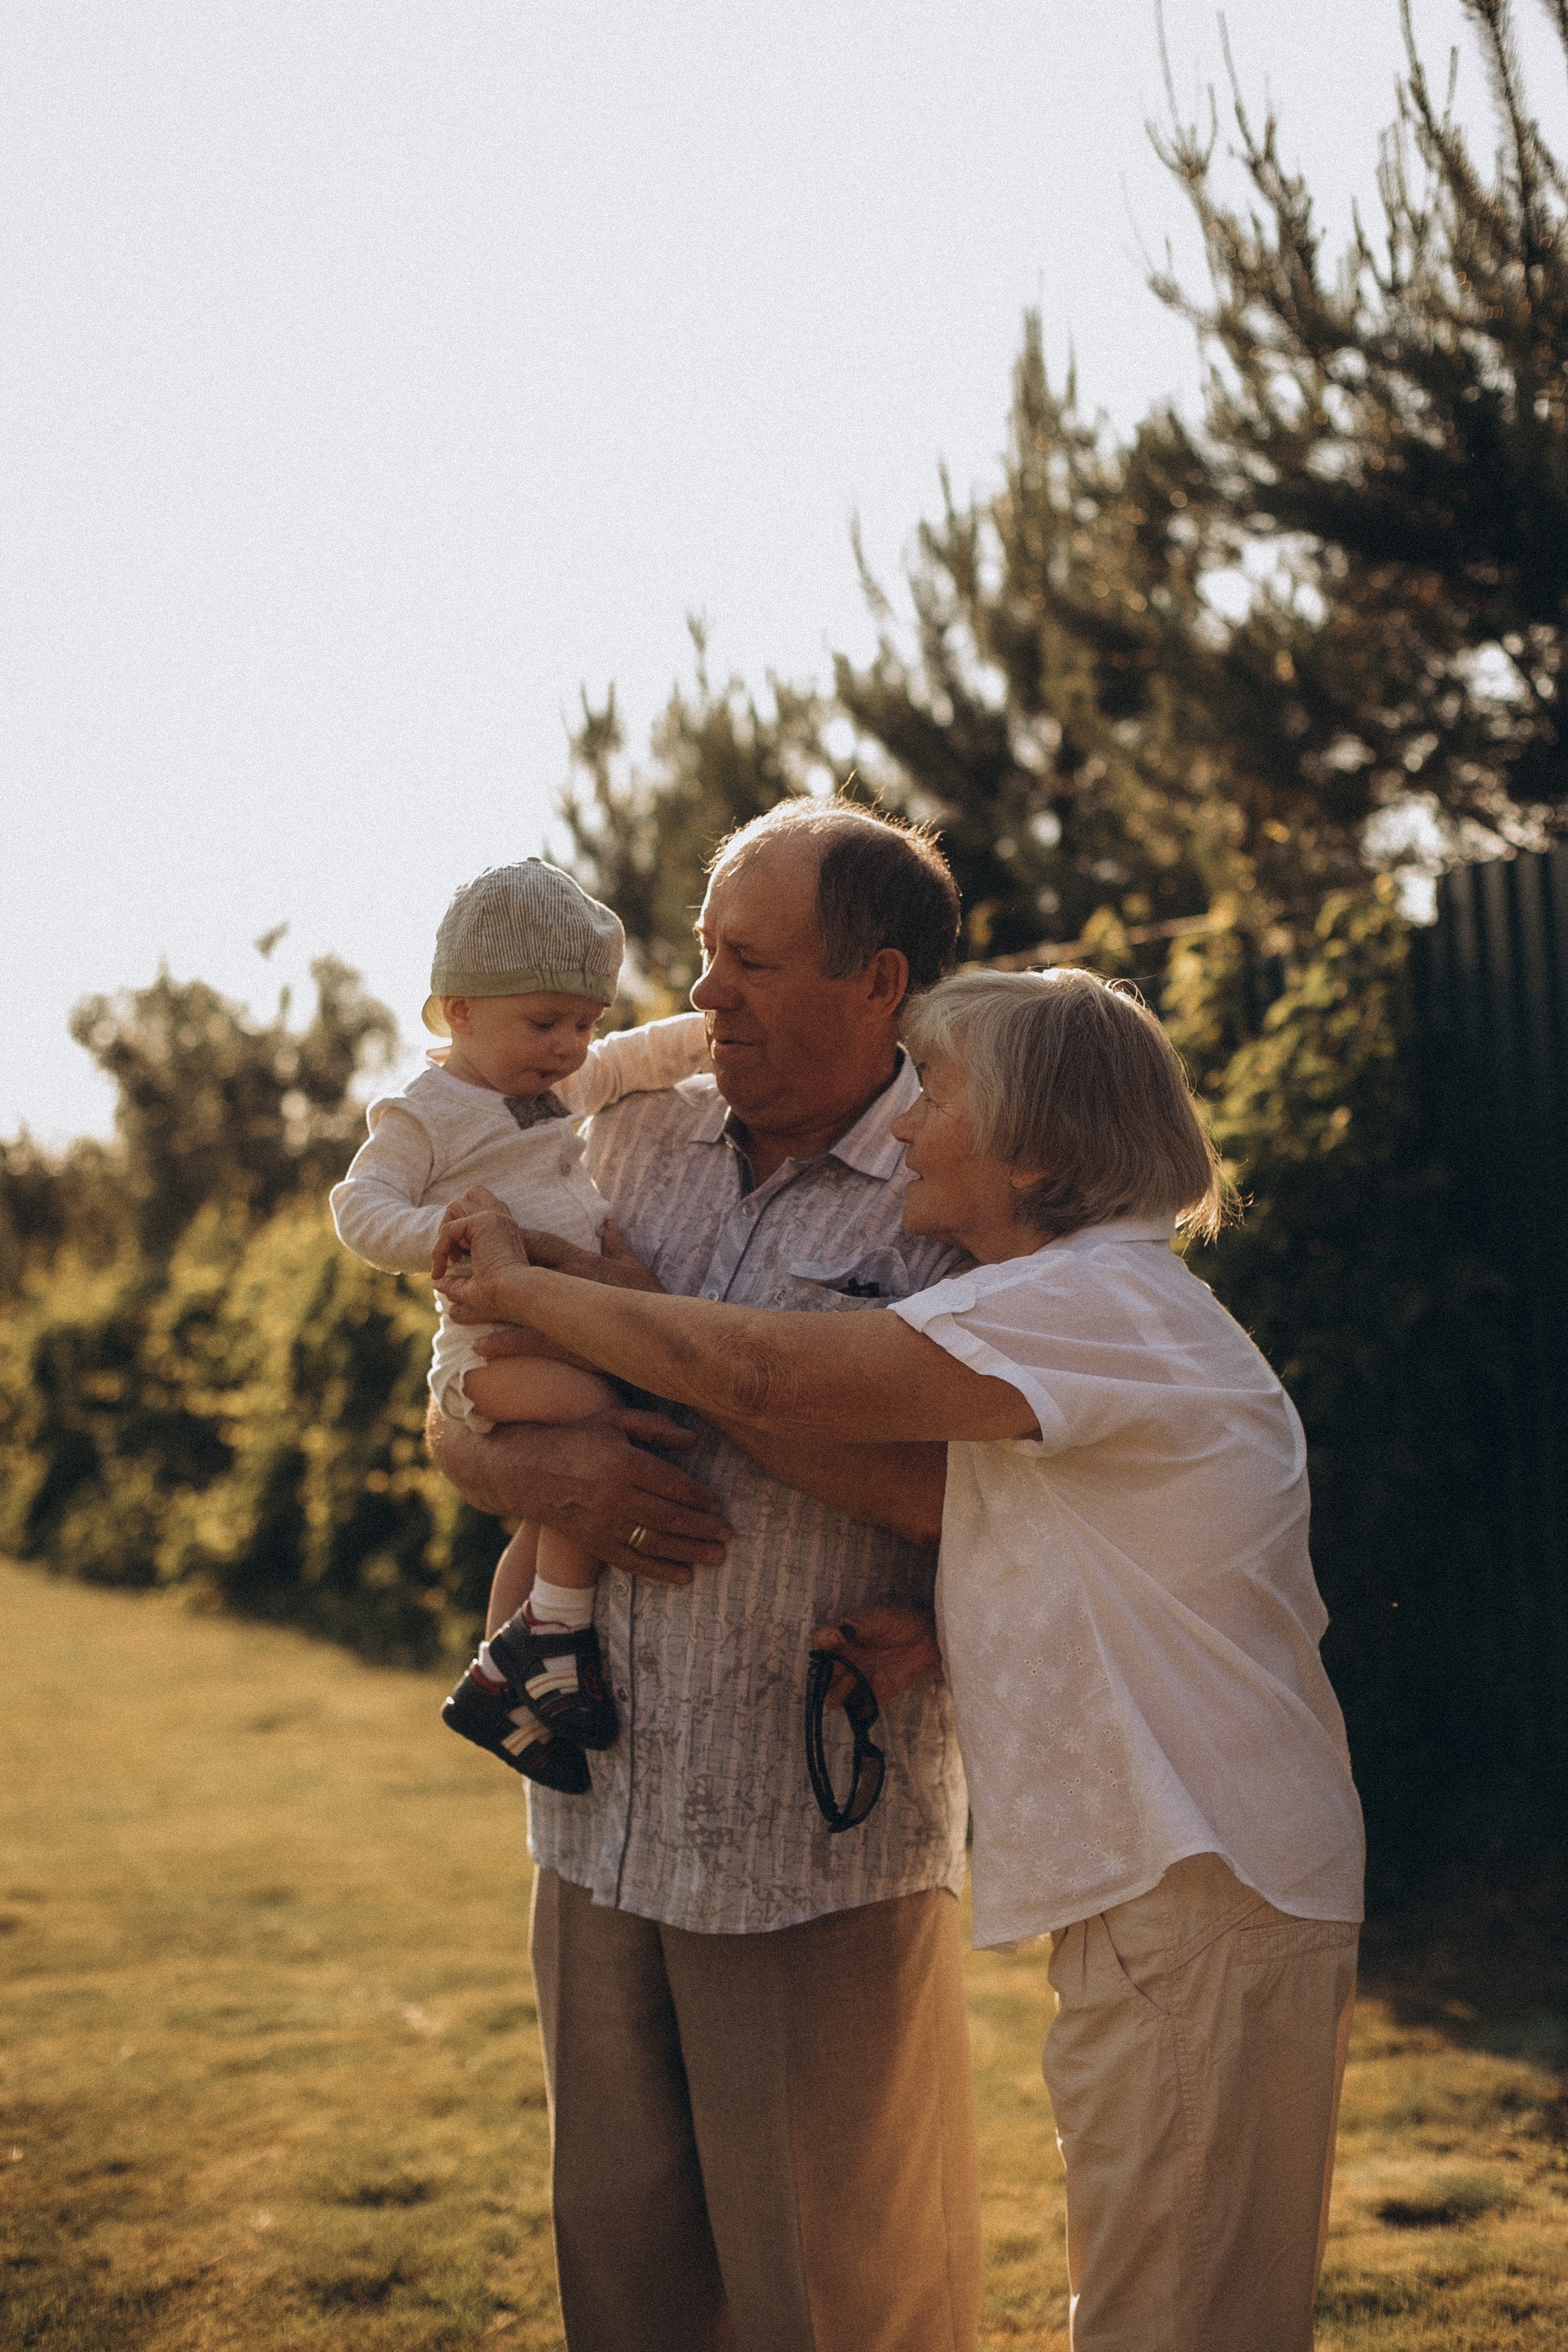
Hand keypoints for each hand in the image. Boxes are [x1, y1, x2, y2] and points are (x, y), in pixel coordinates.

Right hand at [425, 1401, 732, 1579]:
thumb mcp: (612, 1419)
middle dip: (703, 1528)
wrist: (522, 1469)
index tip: (719, 1505)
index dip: (700, 1497)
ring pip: (655, 1542)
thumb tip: (695, 1442)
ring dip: (691, 1552)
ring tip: (718, 1557)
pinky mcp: (592, 1543)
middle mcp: (614, 1495)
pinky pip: (631, 1562)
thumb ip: (654, 1427)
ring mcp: (602, 1522)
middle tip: (729, 1535)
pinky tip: (684, 1576)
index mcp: (622, 1461)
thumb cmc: (574, 1438)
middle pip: (670, 1517)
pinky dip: (659, 1571)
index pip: (673, 1483)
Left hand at [433, 1191, 530, 1318]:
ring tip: (448, 1257)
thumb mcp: (474, 1289)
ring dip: (444, 1231)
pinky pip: (448, 1229)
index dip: (459, 1234)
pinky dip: (439, 1249)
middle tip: (452, 1250)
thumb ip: (456, 1283)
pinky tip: (443, 1267)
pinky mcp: (485, 1221)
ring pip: (457, 1205)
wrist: (517, 1295)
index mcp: (503, 1230)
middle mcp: (501, 1219)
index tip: (454, 1263)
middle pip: (471, 1195)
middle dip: (453, 1218)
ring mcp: (495, 1217)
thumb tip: (438, 1283)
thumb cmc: (502, 1297)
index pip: (478, 1212)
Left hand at [470, 1220, 667, 1369]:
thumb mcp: (634, 1266)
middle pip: (517, 1271)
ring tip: (453, 1313)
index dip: (510, 1238)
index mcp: (582, 1263)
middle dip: (485, 1270)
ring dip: (483, 1310)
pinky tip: (480, 1347)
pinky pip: (529, 1341)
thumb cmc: (652, 1299)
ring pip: (515, 1307)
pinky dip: (504, 1343)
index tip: (484, 1234)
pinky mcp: (569, 1340)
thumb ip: (617, 1243)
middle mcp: (569, 1283)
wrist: (664, 1334)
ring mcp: (567, 1312)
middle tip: (454, 1272)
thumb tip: (608, 1222)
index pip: (540, 1243)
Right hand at [808, 1604, 943, 1710]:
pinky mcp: (874, 1695)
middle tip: (843, 1663)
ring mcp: (858, 1680)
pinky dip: (856, 1705)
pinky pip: (856, 1709)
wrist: (929, 1640)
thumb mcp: (881, 1617)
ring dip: (837, 1690)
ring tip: (854, 1676)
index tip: (837, 1638)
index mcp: (843, 1639)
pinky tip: (869, 1689)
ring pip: (832, 1696)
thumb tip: (839, 1630)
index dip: (822, 1643)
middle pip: (820, 1675)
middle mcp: (846, 1661)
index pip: (819, 1643)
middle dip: (826, 1671)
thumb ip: (860, 1624)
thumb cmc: (903, 1623)